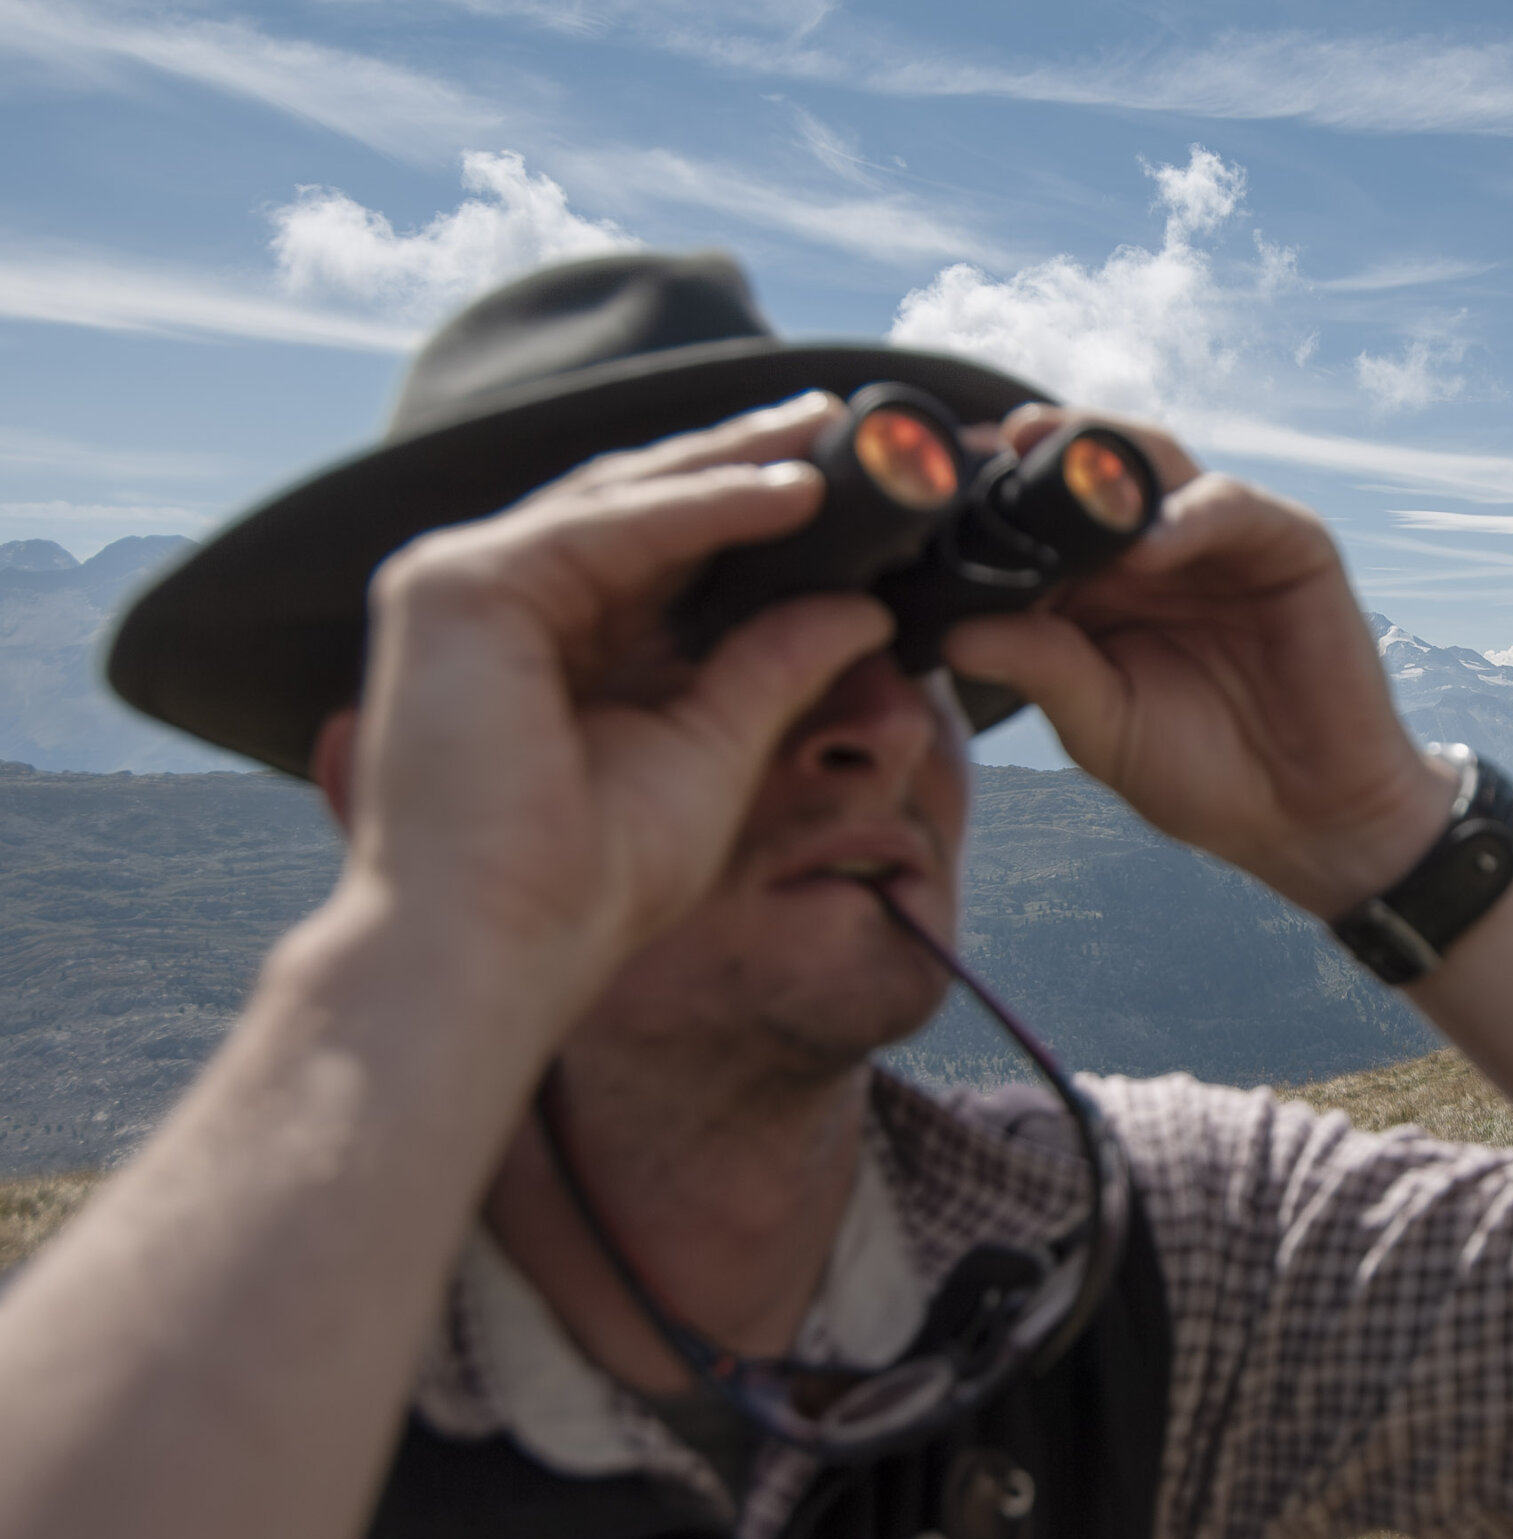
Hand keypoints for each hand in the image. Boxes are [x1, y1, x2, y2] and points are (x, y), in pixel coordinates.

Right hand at [337, 391, 889, 997]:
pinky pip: (604, 526)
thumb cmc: (589, 882)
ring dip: (731, 463)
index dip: (747, 512)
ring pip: (621, 499)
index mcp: (550, 645)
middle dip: (741, 459)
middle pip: (638, 505)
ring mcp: (463, 586)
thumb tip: (864, 607)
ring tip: (827, 436)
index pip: (657, 551)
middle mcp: (500, 604)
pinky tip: (784, 492)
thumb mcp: (713, 750)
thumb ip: (775, 668)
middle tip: (838, 423)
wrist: (498, 947)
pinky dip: (699, 505)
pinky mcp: (455, 587)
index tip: (844, 487)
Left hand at [941, 407, 1452, 916]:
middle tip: (982, 448)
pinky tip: (1147, 546)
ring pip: (1156, 463)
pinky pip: (1232, 507)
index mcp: (1097, 587)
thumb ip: (1041, 671)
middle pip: (1089, 468)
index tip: (921, 494)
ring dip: (1104, 460)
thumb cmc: (1202, 774)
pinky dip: (1187, 516)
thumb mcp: (1101, 725)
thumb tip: (952, 633)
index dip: (984, 499)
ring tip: (1052, 468)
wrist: (1308, 817)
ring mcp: (1220, 538)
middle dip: (1037, 451)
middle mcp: (1154, 548)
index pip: (1034, 517)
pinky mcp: (1288, 545)